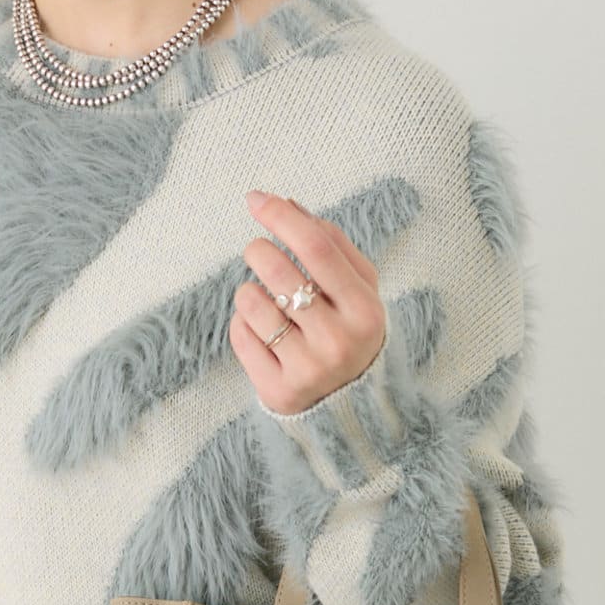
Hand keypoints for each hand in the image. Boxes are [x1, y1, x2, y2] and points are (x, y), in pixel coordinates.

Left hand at [229, 191, 386, 415]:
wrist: (350, 405)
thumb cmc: (349, 330)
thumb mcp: (357, 288)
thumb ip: (330, 243)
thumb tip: (287, 202)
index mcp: (365, 310)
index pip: (317, 247)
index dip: (282, 217)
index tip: (256, 200)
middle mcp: (338, 341)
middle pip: (280, 271)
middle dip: (259, 250)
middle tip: (259, 253)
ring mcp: (308, 370)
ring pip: (253, 303)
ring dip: (248, 291)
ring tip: (264, 299)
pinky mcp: (278, 390)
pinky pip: (240, 335)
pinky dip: (243, 323)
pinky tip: (261, 331)